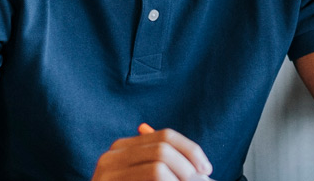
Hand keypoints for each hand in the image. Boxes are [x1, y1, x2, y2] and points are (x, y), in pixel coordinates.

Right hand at [91, 124, 214, 180]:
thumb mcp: (146, 176)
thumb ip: (164, 164)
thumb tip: (199, 167)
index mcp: (122, 148)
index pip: (165, 136)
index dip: (191, 151)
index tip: (207, 169)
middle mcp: (111, 158)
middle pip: (162, 150)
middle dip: (187, 168)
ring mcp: (106, 176)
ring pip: (157, 169)